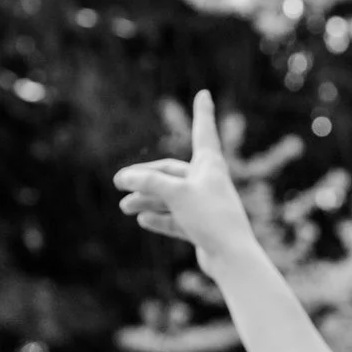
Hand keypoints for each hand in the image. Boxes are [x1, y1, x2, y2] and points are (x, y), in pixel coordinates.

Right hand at [112, 91, 262, 274]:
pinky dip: (160, 218)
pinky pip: (176, 219)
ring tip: (124, 207)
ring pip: (171, 198)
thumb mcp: (176, 194)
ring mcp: (206, 205)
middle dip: (146, 178)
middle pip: (173, 173)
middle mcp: (209, 182)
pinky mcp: (203, 227)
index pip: (204, 131)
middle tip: (119, 182)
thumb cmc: (210, 218)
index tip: (205, 94)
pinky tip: (142, 219)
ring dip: (147, 200)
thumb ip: (148, 183)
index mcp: (211, 165)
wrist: (232, 257)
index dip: (202, 112)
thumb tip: (122, 178)